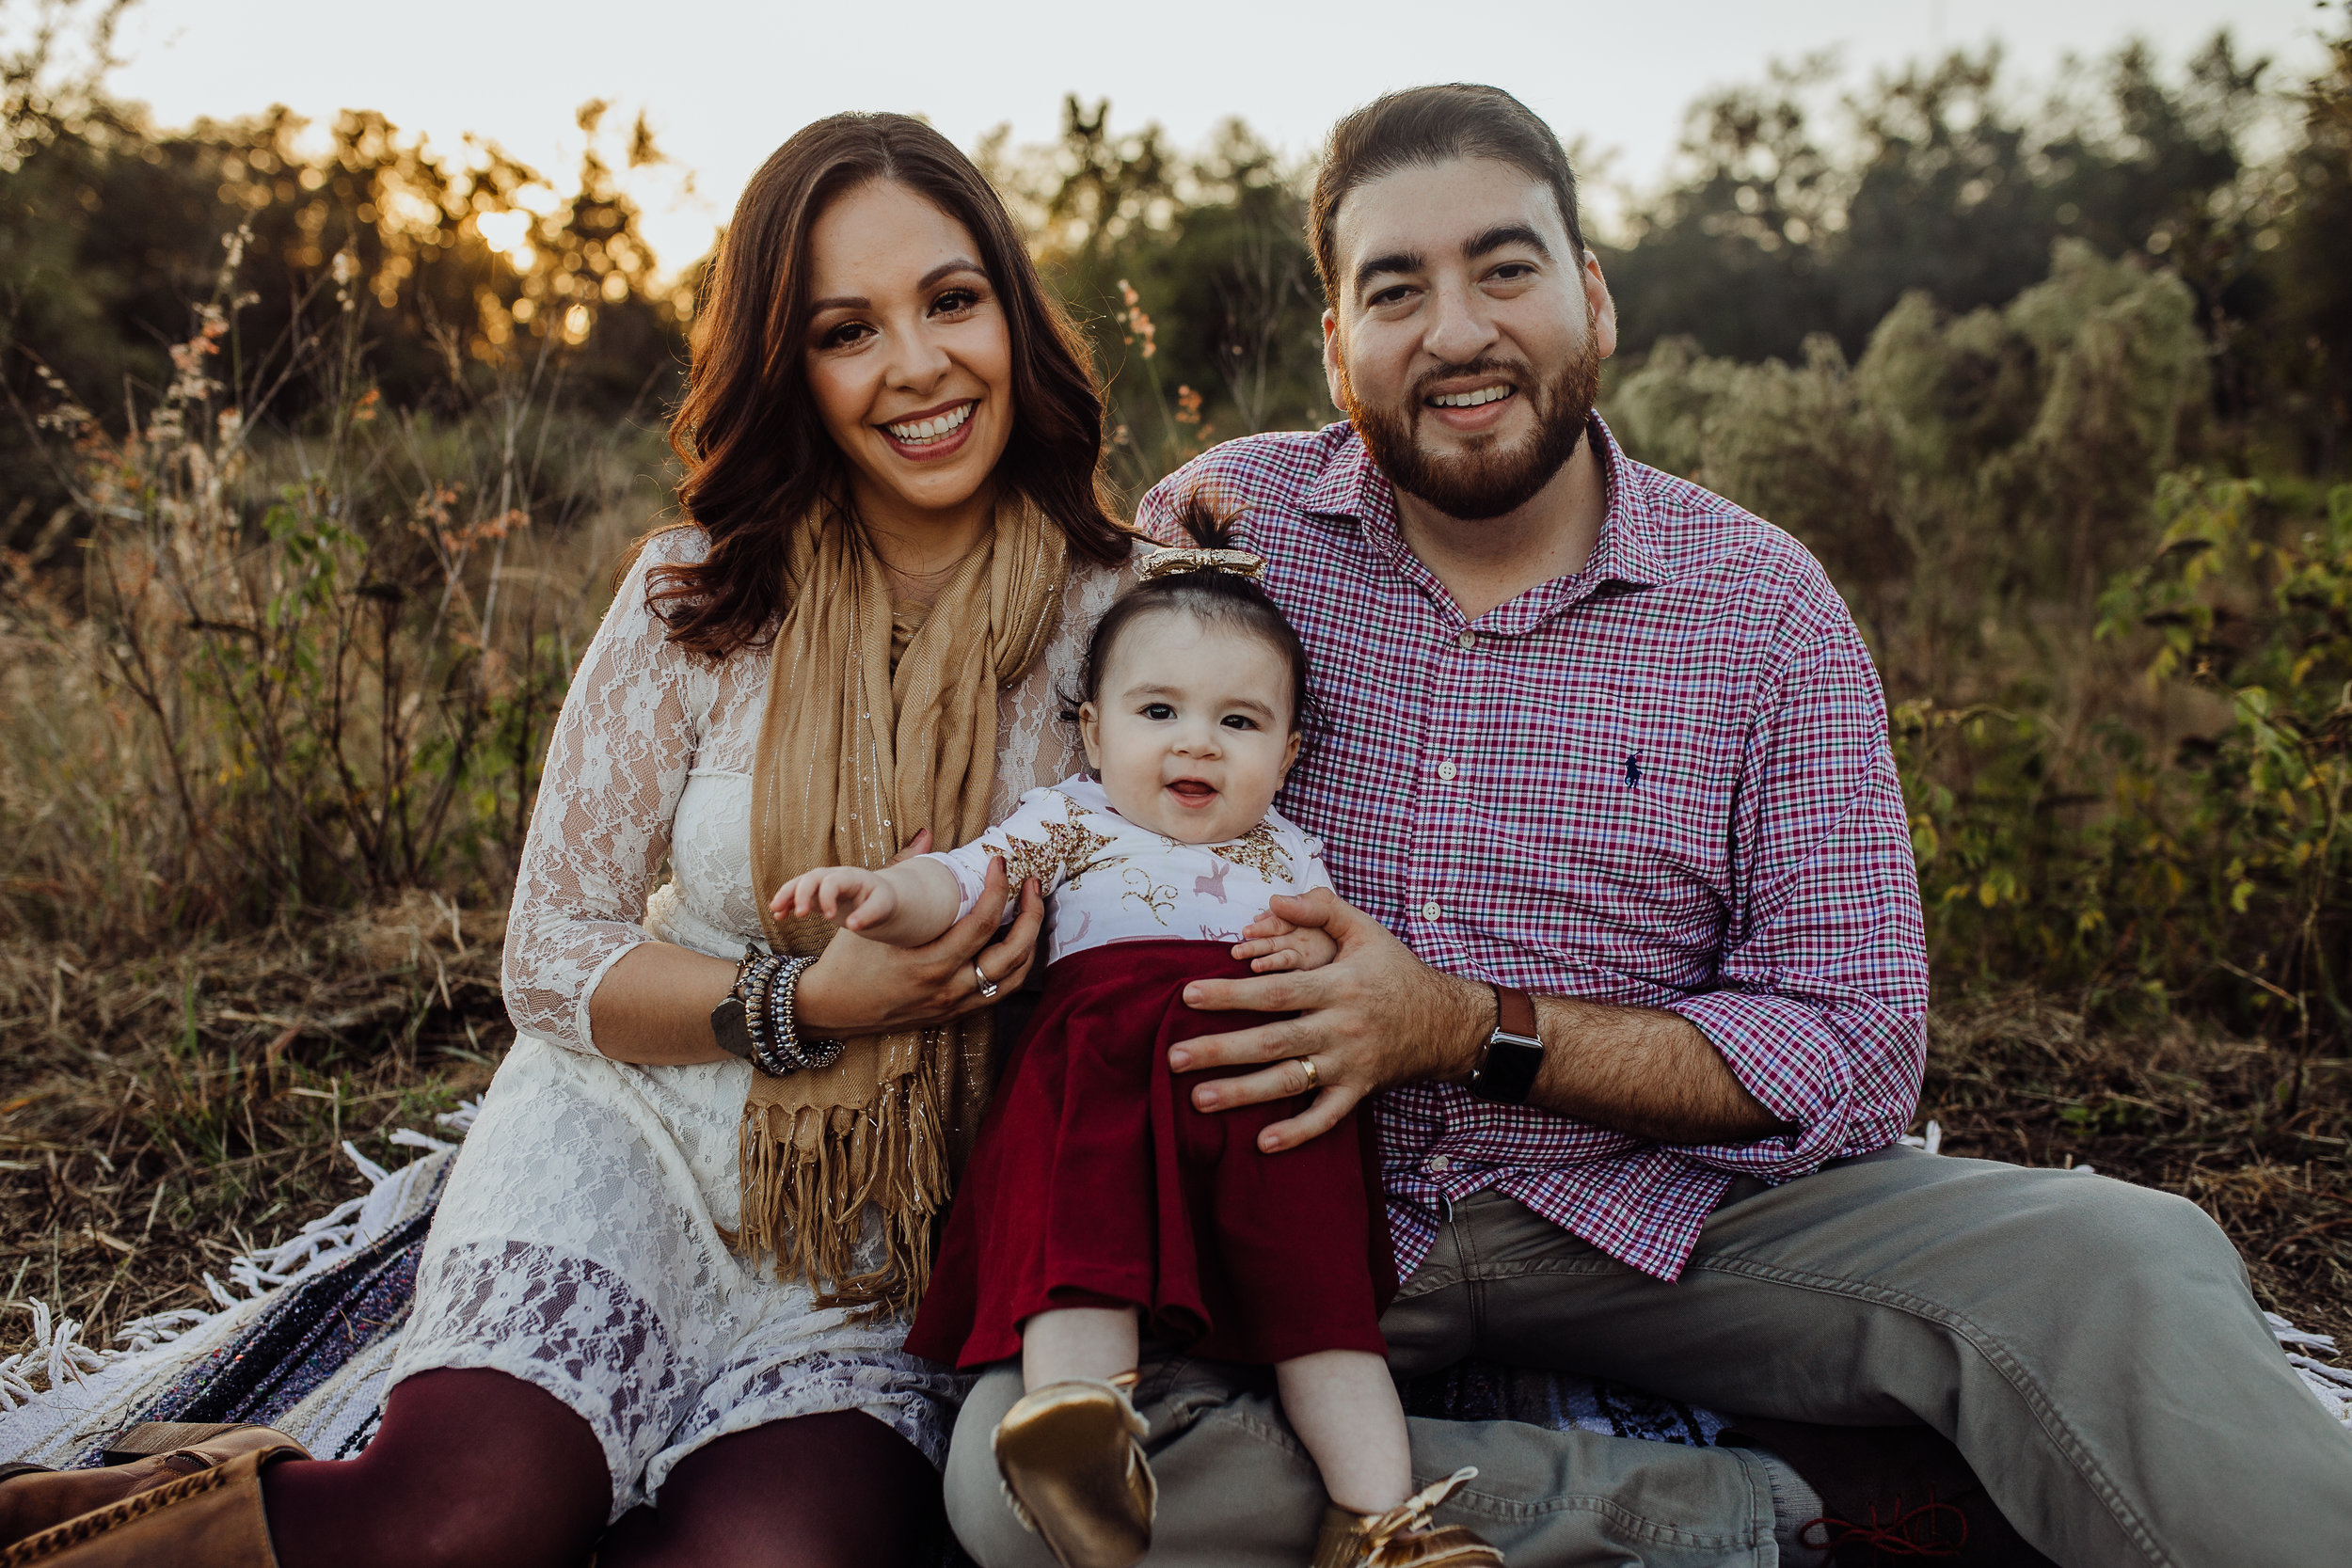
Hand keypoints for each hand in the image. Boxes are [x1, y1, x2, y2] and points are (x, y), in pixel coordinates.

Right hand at [771, 865, 895, 931]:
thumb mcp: (882, 906)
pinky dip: (786, 903)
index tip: (830, 918)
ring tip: (776, 910)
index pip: (833, 881)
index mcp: (851, 877)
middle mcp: (833, 876)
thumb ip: (869, 914)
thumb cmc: (881, 901)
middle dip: (802, 894)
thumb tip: (853, 926)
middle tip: (800, 915)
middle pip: (811, 878)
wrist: (878, 897)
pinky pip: (796, 895)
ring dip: (786, 895)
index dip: (828, 897)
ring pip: (799, 883)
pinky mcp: (815, 895)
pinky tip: (778, 916)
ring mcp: (822, 884)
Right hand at [793, 835, 1043, 1034]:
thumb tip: (926, 832)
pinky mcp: (955, 1013)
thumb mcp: (869, 913)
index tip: (1001, 863)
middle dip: (1031, 914)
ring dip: (1030, 940)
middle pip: (1012, 953)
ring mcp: (954, 1004)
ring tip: (1030, 909)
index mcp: (928, 964)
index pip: (981, 925)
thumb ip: (902, 868)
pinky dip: (1015, 964)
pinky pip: (1000, 990)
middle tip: (1031, 884)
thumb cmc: (849, 959)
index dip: (999, 890)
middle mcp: (948, 988)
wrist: (832, 1009)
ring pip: (1014, 976)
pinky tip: (1014, 940)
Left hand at [1172, 888, 1488, 1152]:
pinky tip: (1262, 1142)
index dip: (1232, 994)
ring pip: (1291, 1082)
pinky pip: (1327, 1117)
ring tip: (1198, 1099)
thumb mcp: (1366, 930)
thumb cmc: (1396, 971)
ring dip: (1243, 1093)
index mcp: (1338, 986)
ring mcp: (1350, 1064)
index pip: (1277, 991)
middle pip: (1273, 1041)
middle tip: (1174, 1057)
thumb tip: (1276, 898)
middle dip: (1221, 1050)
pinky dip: (1298, 1132)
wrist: (1446, 1022)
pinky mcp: (1358, 1091)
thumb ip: (1322, 907)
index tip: (1188, 995)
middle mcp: (1341, 1028)